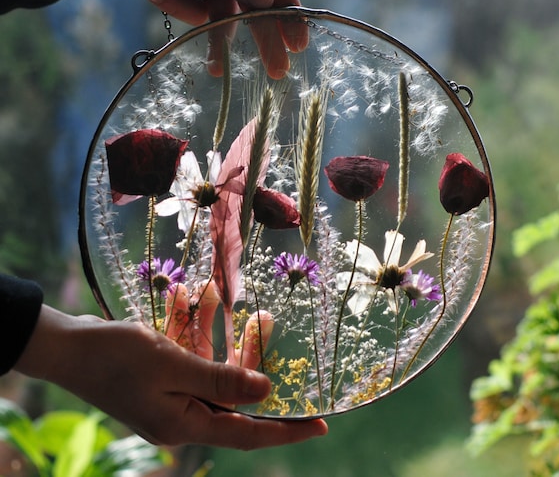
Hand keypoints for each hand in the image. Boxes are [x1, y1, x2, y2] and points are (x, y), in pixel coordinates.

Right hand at [15, 305, 326, 447]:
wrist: (67, 346)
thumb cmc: (117, 357)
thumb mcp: (173, 366)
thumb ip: (222, 381)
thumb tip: (265, 392)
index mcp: (186, 423)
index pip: (248, 433)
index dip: (285, 430)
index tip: (319, 424)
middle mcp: (181, 416)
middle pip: (235, 396)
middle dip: (253, 361)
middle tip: (271, 327)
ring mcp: (170, 397)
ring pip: (214, 370)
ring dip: (225, 338)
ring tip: (240, 306)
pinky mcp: (160, 378)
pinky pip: (191, 357)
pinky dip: (196, 331)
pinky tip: (196, 297)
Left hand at [86, 0, 308, 77]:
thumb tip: (266, 1)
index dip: (290, 15)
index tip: (297, 44)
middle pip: (259, 10)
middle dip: (265, 41)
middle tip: (277, 70)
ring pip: (226, 21)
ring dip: (216, 41)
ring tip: (215, 70)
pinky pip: (195, 16)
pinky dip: (177, 8)